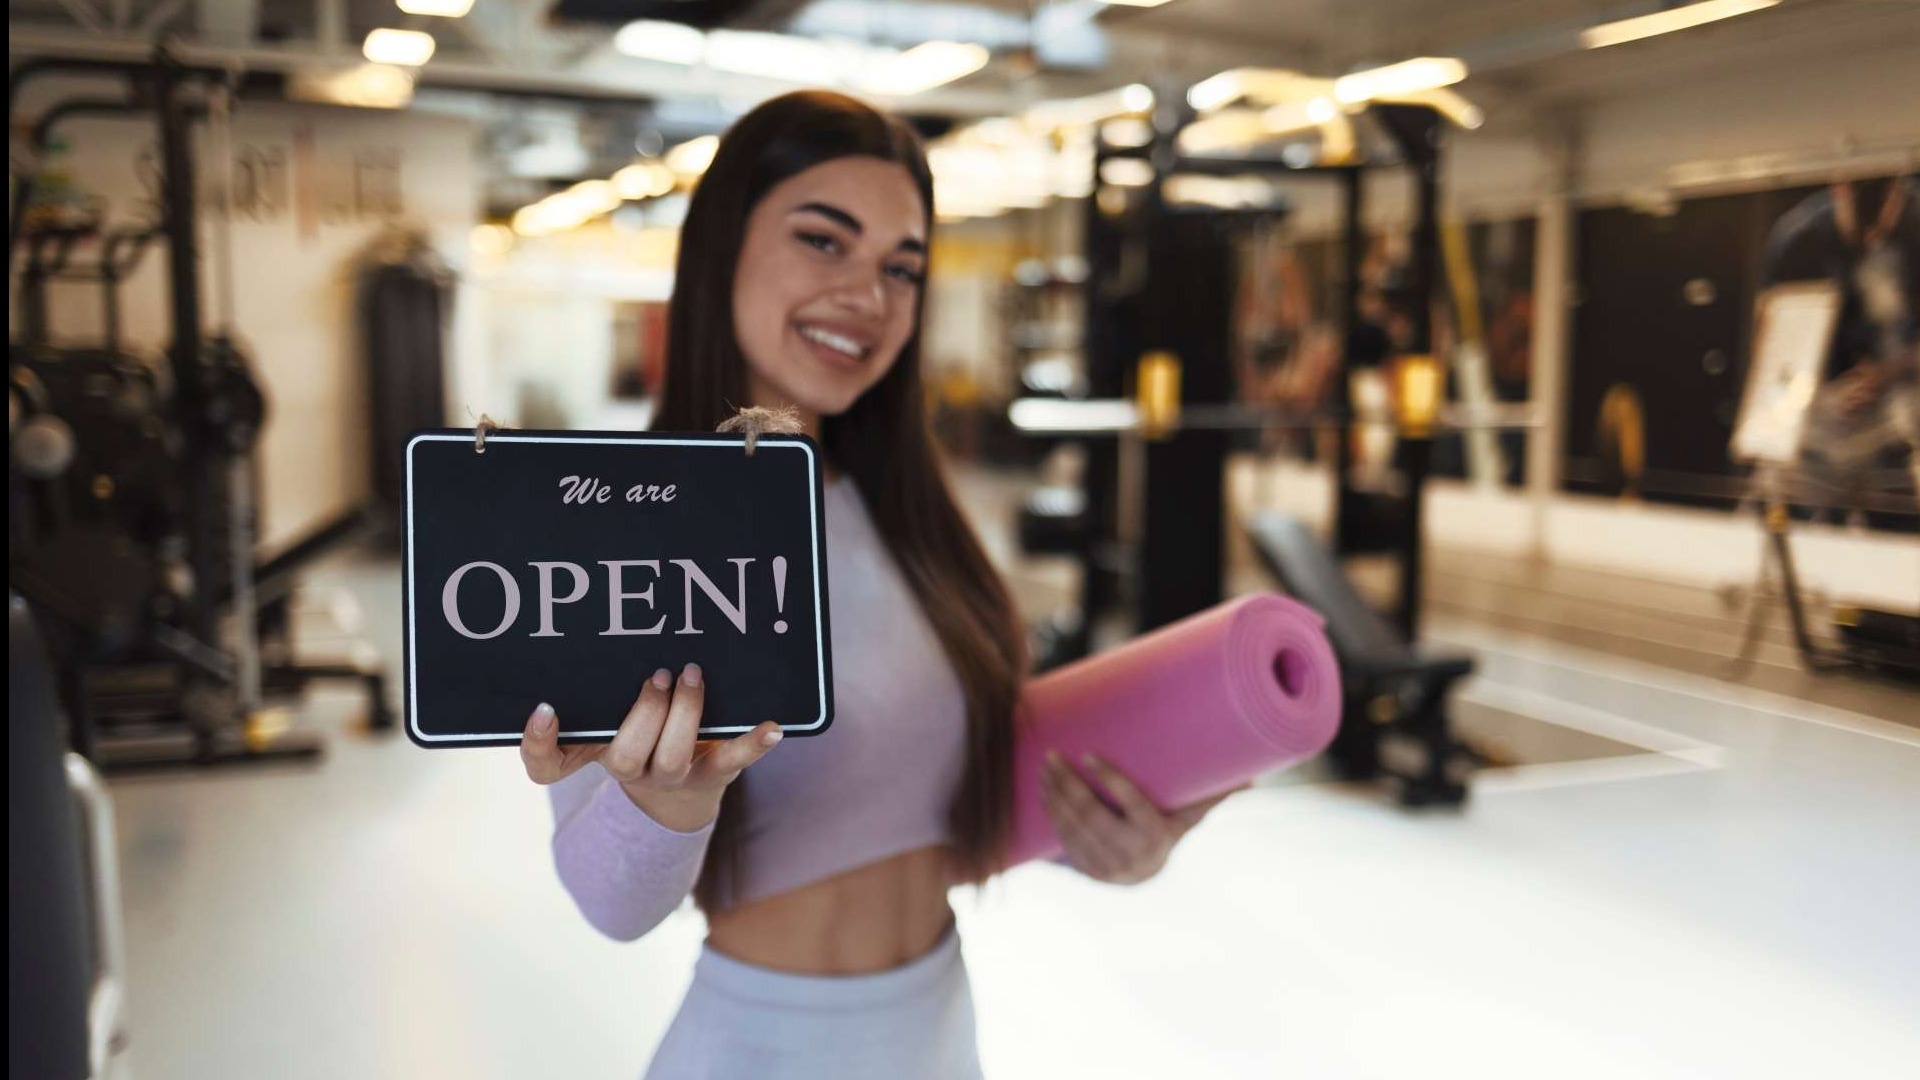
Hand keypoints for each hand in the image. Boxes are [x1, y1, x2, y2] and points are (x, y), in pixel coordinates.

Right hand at [518, 664, 782, 831]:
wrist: (680, 789)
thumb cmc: (640, 729)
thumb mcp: (613, 708)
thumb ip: (604, 677)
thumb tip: (618, 609)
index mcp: (593, 750)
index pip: (545, 764)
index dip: (539, 742)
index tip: (545, 707)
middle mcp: (627, 768)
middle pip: (623, 757)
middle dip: (644, 714)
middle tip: (659, 675)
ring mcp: (670, 776)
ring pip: (671, 760)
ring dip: (685, 714)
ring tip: (692, 676)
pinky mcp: (712, 774)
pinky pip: (732, 762)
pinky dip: (753, 742)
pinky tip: (772, 724)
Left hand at [1040, 751, 1245, 884]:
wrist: (1144, 876)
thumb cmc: (1170, 829)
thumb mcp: (1190, 815)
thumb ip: (1212, 794)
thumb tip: (1251, 776)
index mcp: (1157, 836)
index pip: (1131, 804)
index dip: (1110, 780)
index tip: (1089, 754)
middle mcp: (1130, 854)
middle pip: (1093, 816)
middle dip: (1069, 784)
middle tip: (1053, 754)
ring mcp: (1105, 866)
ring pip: (1072, 826)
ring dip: (1053, 795)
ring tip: (1045, 765)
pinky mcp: (1085, 869)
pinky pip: (1062, 837)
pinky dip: (1049, 811)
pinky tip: (1042, 788)